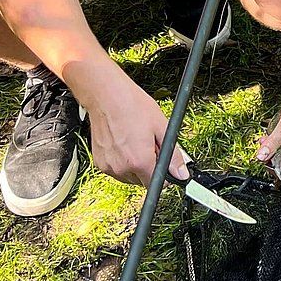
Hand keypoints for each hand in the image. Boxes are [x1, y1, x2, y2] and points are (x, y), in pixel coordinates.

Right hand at [86, 72, 190, 187]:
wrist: (107, 96)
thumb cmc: (132, 106)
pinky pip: (116, 170)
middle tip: (149, 144)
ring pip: (129, 176)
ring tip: (135, 141)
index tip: (164, 162)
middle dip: (149, 166)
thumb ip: (173, 154)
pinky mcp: (99, 163)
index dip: (164, 173)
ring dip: (135, 165)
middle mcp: (122, 168)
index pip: (157, 184)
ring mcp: (109, 167)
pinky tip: (123, 143)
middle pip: (143, 180)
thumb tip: (181, 173)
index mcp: (140, 161)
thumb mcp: (162, 126)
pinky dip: (122, 161)